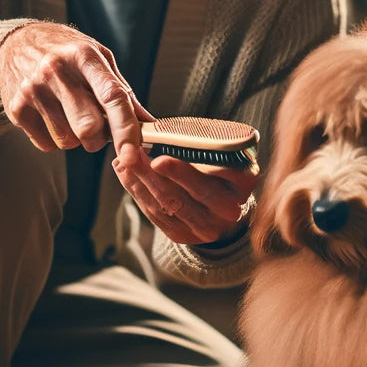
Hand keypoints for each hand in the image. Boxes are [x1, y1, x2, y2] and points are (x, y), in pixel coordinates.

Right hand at [0, 22, 151, 155]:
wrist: (13, 44)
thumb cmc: (64, 51)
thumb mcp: (96, 57)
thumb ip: (121, 90)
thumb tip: (148, 123)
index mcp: (84, 56)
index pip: (112, 98)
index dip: (126, 129)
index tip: (133, 152)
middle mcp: (56, 71)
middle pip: (88, 128)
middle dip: (100, 138)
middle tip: (97, 127)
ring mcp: (33, 90)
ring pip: (68, 141)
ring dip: (77, 138)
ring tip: (70, 114)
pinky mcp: (16, 108)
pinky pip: (47, 144)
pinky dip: (55, 139)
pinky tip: (51, 116)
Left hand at [113, 144, 260, 245]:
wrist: (224, 210)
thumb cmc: (222, 172)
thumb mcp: (226, 156)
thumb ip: (205, 147)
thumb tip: (165, 131)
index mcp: (243, 184)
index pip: (216, 177)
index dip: (185, 171)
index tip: (160, 158)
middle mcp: (229, 210)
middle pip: (188, 194)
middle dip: (156, 175)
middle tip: (133, 156)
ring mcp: (206, 228)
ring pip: (167, 205)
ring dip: (141, 181)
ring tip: (123, 161)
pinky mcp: (183, 236)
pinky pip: (156, 215)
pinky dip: (137, 192)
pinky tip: (125, 174)